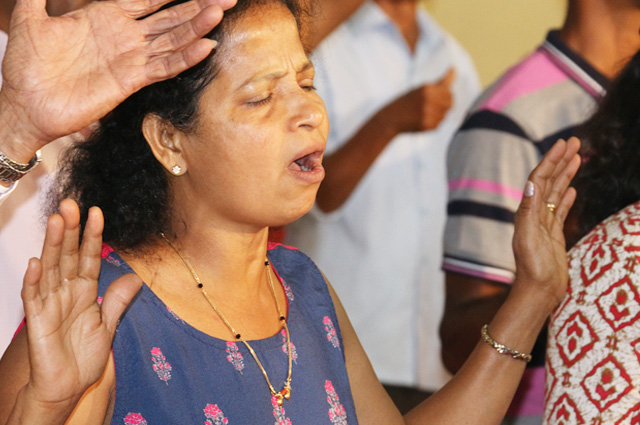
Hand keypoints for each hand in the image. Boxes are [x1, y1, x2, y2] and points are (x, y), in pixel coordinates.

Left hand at [0, 0, 235, 161]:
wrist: (26, 103)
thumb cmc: (26, 64)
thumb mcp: (28, 18)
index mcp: (104, 15)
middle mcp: (124, 36)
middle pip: (169, 17)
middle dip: (196, 6)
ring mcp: (130, 58)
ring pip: (172, 39)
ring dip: (196, 27)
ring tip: (218, 13)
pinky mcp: (131, 80)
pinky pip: (164, 67)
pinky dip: (185, 58)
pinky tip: (204, 47)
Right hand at [20, 199, 140, 407]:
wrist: (66, 386)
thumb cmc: (83, 356)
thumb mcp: (108, 325)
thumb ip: (118, 301)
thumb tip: (135, 277)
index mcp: (84, 290)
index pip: (89, 257)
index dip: (93, 236)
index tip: (97, 212)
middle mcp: (66, 292)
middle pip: (68, 255)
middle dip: (71, 230)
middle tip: (71, 204)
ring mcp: (50, 303)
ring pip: (50, 268)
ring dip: (54, 245)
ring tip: (58, 221)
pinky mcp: (36, 320)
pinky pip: (33, 297)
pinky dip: (34, 280)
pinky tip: (37, 263)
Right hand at [385, 68, 454, 133]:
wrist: (391, 118)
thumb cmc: (406, 101)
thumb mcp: (421, 88)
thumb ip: (440, 82)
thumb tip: (454, 68)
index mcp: (427, 89)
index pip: (449, 93)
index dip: (446, 96)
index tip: (437, 98)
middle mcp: (429, 100)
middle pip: (450, 104)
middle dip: (444, 105)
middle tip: (432, 106)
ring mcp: (428, 113)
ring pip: (444, 115)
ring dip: (438, 115)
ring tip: (424, 114)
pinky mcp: (428, 125)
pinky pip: (439, 124)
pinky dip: (433, 122)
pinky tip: (422, 120)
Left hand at [511, 137, 580, 307]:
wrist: (538, 293)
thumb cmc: (533, 270)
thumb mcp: (529, 239)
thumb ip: (529, 212)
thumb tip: (531, 184)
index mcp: (527, 212)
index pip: (539, 179)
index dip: (551, 160)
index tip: (563, 144)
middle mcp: (534, 214)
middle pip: (548, 181)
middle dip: (560, 160)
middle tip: (574, 141)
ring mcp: (544, 224)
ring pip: (556, 192)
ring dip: (565, 174)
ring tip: (577, 156)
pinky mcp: (553, 235)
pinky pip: (560, 210)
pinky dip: (566, 196)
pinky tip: (572, 188)